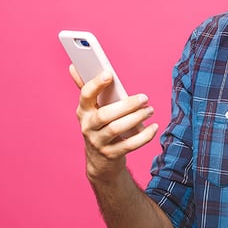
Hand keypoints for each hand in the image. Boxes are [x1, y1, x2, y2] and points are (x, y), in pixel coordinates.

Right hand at [70, 65, 158, 182]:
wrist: (100, 161)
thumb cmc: (99, 127)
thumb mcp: (91, 110)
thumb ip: (88, 89)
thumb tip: (73, 67)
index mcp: (83, 111)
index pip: (85, 95)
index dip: (96, 85)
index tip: (109, 74)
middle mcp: (87, 126)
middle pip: (104, 114)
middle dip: (126, 105)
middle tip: (144, 98)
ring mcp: (98, 142)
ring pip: (116, 129)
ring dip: (136, 118)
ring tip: (149, 110)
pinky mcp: (111, 155)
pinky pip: (129, 145)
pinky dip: (143, 136)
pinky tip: (153, 127)